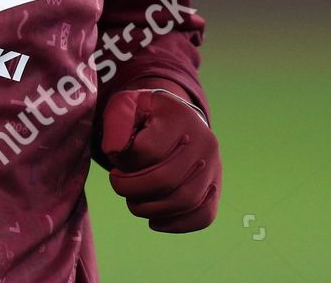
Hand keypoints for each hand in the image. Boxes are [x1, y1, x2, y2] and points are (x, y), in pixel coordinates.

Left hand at [99, 84, 219, 231]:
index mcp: (180, 117)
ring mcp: (214, 167)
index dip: (123, 162)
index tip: (115, 161)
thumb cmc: (144, 115)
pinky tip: (154, 220)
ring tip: (134, 201)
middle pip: (166, 180)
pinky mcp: (216, 188)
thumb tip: (115, 150)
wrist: (174, 119)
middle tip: (119, 185)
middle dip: (132, 189)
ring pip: (185, 201)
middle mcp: (205, 141)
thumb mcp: (126, 106)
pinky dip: (176, 224)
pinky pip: (203, 216)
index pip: (148, 150)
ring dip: (150, 209)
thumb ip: (117, 122)